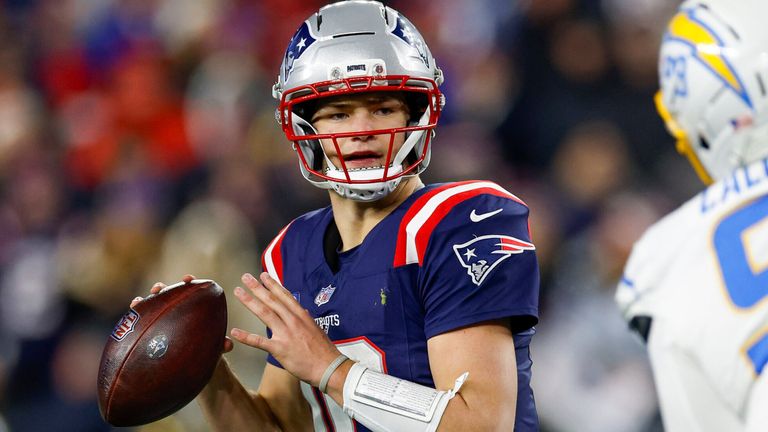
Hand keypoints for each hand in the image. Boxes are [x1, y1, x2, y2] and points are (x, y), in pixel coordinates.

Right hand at [131, 274, 232, 352]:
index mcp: (192, 309)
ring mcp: (163, 319)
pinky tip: (132, 312)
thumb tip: (229, 345)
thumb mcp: (214, 348)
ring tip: (139, 300)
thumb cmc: (205, 351)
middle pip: (168, 295)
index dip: (188, 282)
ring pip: (152, 306)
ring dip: (145, 300)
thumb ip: (222, 345)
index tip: (187, 279)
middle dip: (161, 288)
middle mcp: (176, 311)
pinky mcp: (151, 331)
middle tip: (158, 288)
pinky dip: (136, 314)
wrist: (192, 368)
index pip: (190, 290)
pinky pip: (142, 322)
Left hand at [230, 272, 340, 386]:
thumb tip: (302, 310)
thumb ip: (306, 318)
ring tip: (238, 292)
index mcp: (301, 316)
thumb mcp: (316, 329)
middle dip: (257, 287)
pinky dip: (246, 337)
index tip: (263, 275)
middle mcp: (292, 321)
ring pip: (264, 313)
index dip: (273, 284)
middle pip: (272, 300)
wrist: (328, 367)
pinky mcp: (280, 349)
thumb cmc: (323, 350)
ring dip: (250, 301)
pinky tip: (235, 332)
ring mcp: (286, 334)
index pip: (285, 296)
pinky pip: (259, 341)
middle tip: (245, 277)